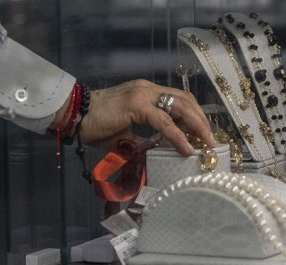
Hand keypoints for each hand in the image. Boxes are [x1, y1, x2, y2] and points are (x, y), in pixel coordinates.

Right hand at [55, 79, 214, 154]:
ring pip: (181, 107)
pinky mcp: (136, 106)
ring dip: (198, 126)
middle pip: (186, 101)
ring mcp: (143, 95)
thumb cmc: (96, 126)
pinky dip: (179, 135)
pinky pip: (164, 121)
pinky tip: (187, 148)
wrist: (73, 116)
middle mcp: (148, 89)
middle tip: (212, 142)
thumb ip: (144, 141)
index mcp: (147, 93)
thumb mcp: (126, 135)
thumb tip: (158, 153)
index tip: (205, 135)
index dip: (196, 117)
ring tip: (207, 144)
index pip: (180, 101)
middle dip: (203, 122)